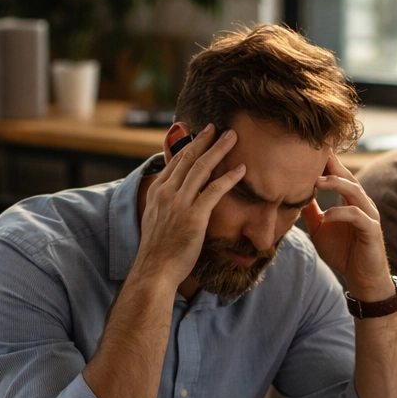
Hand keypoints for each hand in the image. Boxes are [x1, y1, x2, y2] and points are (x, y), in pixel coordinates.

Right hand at [134, 124, 244, 288]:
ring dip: (219, 149)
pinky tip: (241, 169)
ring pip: (202, 168)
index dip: (190, 146)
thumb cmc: (159, 251)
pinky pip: (215, 190)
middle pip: (188, 158)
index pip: (175, 161)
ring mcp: (179, 203)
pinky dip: (229, 177)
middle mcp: (166, 192)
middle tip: (219, 127)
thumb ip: (166, 205)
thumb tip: (176, 199)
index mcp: (157, 192)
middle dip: (205, 140)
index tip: (202, 135)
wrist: (155, 270)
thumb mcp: (156, 220)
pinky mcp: (194, 216)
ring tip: (233, 137)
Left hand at [304, 153, 396, 300]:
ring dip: (337, 184)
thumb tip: (292, 196)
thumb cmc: (343, 252)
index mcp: (350, 200)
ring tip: (317, 180)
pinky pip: (357, 217)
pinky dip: (341, 213)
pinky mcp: (372, 231)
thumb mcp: (320, 229)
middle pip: (348, 177)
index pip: (339, 175)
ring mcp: (369, 216)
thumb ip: (310, 212)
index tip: (308, 151)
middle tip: (314, 154)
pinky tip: (326, 215)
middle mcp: (362, 203)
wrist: (362, 278)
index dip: (327, 163)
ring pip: (355, 192)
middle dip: (332, 165)